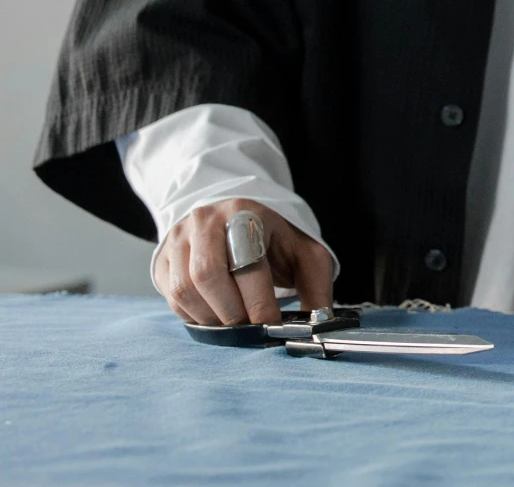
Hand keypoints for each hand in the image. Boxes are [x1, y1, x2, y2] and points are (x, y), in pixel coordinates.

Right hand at [154, 199, 333, 326]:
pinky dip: (193, 315)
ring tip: (233, 323)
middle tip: (250, 328)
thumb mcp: (303, 253)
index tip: (271, 325)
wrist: (235, 219)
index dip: (258, 302)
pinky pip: (170, 297)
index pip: (247, 262)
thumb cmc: (272, 241)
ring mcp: (178, 239)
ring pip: (184, 289)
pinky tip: (214, 315)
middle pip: (208, 275)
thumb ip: (317, 286)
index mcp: (246, 214)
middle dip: (232, 312)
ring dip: (210, 318)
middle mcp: (206, 221)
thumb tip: (321, 323)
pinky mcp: (162, 259)